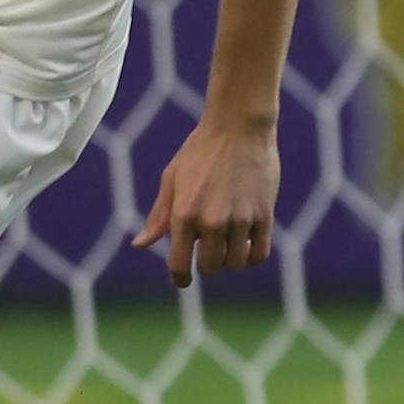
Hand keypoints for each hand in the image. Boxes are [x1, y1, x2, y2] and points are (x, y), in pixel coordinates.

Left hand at [132, 119, 278, 288]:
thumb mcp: (172, 179)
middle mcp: (212, 220)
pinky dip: (252, 254)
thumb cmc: (200, 151)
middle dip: (206, 264)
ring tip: (228, 240)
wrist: (239, 125)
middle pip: (210, 268)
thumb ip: (158, 216)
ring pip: (235, 263)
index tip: (183, 278)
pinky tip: (246, 240)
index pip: (179, 266)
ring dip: (230, 258)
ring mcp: (240, 219)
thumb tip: (139, 245)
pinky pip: (259, 254)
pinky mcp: (264, 215)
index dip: (180, 278)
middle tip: (208, 248)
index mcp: (184, 213)